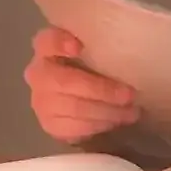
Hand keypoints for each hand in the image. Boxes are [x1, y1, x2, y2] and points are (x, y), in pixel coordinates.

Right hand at [24, 28, 139, 143]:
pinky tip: (115, 122)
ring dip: (106, 111)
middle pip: (66, 82)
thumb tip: (127, 43)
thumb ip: (100, 45)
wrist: (78, 95)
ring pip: (73, 108)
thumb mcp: (95, 50)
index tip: (79, 48)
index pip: (47, 42)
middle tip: (130, 95)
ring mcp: (40, 101)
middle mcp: (38, 73)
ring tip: (131, 112)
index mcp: (47, 47)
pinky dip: (98, 125)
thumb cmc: (93, 65)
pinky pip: (74, 128)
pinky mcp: (49, 124)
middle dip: (102, 90)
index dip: (60, 44)